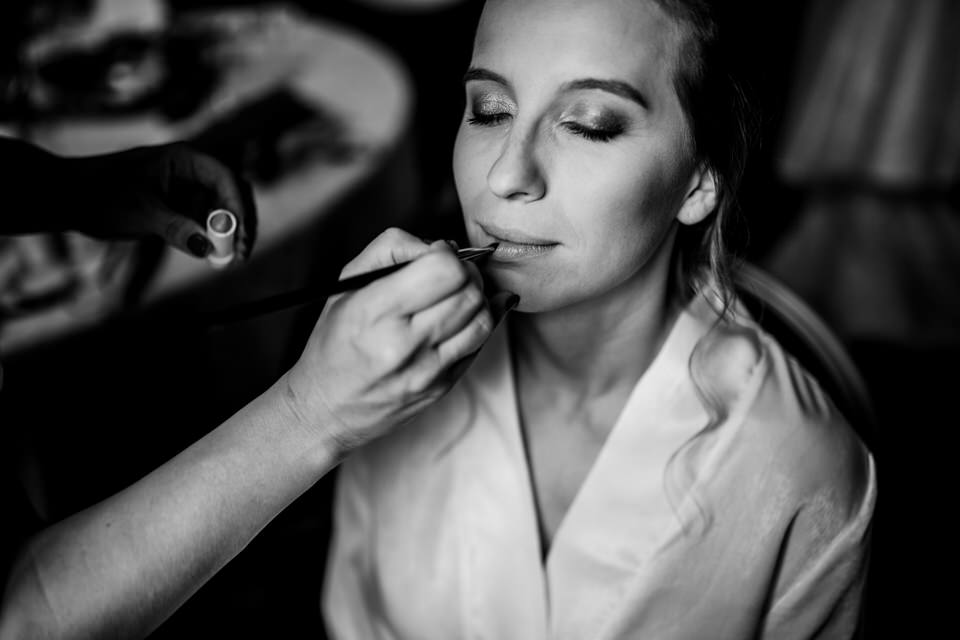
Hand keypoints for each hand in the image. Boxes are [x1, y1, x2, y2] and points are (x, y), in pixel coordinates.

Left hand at [67, 142, 256, 258]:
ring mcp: (186, 189)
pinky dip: (213, 239)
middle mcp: (191, 171)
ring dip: (229, 235)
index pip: (226, 179)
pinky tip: (214, 257)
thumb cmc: (101, 194)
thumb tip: (206, 248)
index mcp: (185, 159)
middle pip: (232, 194)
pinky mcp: (179, 207)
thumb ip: (176, 228)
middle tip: (242, 253)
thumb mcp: (142, 211)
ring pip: (222, 211)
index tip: (240, 236)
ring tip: (228, 260)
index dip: (237, 208)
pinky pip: (205, 222)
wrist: (69, 198)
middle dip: (240, 224)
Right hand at [282, 228, 517, 451]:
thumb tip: (439, 246)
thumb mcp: (347, 284)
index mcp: (375, 312)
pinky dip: (480, 322)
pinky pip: (481, 344)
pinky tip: (468, 313)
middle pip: (468, 291)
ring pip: (483, 318)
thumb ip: (391, 249)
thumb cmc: (334, 343)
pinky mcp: (443, 386)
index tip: (435, 255)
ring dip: (477, 298)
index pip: (443, 270)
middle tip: (449, 273)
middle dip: (466, 272)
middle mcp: (404, 344)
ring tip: (457, 294)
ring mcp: (428, 370)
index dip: (447, 254)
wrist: (328, 409)